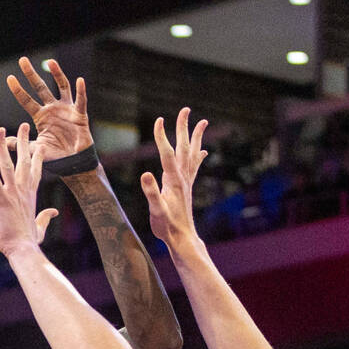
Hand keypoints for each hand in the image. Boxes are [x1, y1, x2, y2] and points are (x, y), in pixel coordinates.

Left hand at [0, 124, 58, 257]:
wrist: (23, 250)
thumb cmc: (29, 242)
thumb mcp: (40, 227)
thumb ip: (46, 216)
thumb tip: (54, 211)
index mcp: (31, 195)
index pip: (36, 170)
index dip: (37, 156)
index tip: (40, 144)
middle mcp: (23, 190)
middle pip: (24, 160)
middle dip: (24, 142)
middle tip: (23, 125)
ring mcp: (13, 193)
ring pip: (7, 164)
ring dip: (3, 146)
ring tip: (1, 130)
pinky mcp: (1, 199)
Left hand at [6, 57, 92, 161]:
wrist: (73, 163)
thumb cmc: (55, 156)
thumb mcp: (35, 150)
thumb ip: (21, 144)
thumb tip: (4, 141)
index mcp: (40, 116)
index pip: (26, 100)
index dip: (18, 90)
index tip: (10, 78)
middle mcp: (52, 109)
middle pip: (41, 87)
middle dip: (31, 74)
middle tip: (22, 60)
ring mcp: (66, 109)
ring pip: (62, 87)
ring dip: (57, 74)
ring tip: (51, 62)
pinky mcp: (79, 115)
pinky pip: (81, 101)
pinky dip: (81, 91)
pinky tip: (80, 80)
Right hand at [140, 108, 207, 248]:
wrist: (182, 238)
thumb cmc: (167, 226)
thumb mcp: (156, 210)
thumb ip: (151, 192)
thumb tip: (145, 174)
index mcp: (173, 180)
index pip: (166, 153)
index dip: (161, 136)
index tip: (158, 120)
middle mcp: (182, 178)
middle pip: (183, 147)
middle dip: (183, 127)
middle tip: (186, 109)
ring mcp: (186, 182)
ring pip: (192, 154)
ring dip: (196, 137)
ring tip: (202, 121)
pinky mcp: (187, 188)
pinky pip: (194, 167)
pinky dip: (199, 156)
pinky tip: (203, 151)